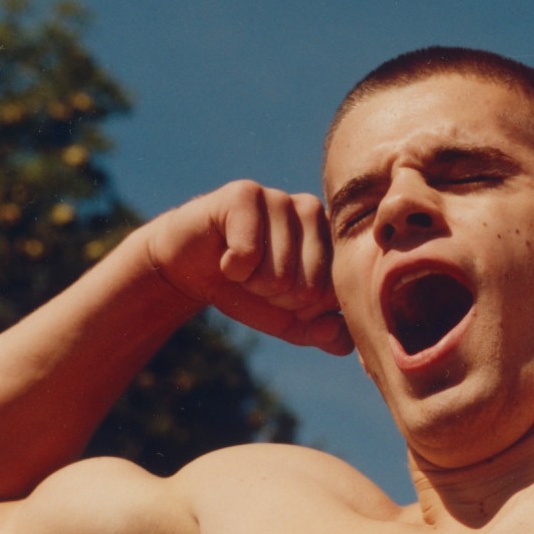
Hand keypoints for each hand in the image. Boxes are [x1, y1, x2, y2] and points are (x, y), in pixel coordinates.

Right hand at [144, 181, 352, 353]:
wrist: (191, 269)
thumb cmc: (247, 290)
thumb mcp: (288, 320)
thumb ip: (321, 332)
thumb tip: (343, 339)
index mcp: (331, 237)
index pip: (333, 294)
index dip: (300, 308)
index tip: (280, 290)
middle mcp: (312, 211)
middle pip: (309, 288)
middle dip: (276, 297)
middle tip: (256, 276)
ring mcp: (279, 198)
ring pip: (279, 274)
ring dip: (251, 282)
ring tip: (241, 264)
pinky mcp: (245, 194)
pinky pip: (247, 254)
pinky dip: (231, 268)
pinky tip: (224, 253)